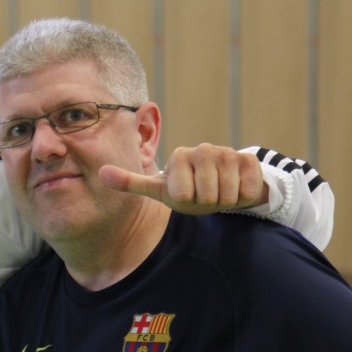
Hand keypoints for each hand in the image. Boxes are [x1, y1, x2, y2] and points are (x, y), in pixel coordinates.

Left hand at [100, 143, 267, 214]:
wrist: (221, 189)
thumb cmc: (186, 191)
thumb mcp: (158, 190)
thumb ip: (130, 182)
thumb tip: (102, 173)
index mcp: (179, 156)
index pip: (183, 194)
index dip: (185, 200)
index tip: (185, 193)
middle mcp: (203, 149)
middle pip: (206, 195)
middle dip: (205, 202)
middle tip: (203, 195)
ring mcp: (228, 152)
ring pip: (227, 193)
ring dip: (223, 200)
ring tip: (218, 192)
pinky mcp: (249, 160)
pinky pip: (246, 190)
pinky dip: (241, 196)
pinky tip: (236, 187)